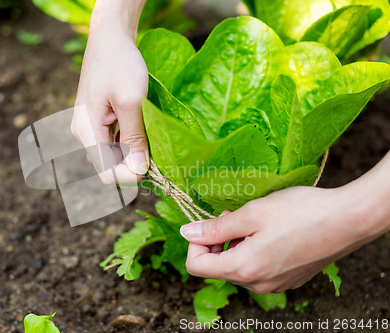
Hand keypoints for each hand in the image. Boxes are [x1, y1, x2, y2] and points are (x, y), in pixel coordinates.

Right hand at [71, 2, 148, 184]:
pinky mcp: (98, 121)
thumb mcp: (131, 101)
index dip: (130, 176)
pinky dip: (130, 143)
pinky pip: (113, 143)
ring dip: (133, 154)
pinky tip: (143, 130)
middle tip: (158, 152)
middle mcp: (84, 133)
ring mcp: (90, 128)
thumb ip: (134, 138)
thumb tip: (140, 171)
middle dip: (133, 165)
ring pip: (113, 156)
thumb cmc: (120, 64)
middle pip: (109, 167)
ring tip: (152, 139)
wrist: (110, 37)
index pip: (106, 174)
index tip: (153, 165)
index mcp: (87, 131)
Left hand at [180, 186, 376, 293]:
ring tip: (254, 222)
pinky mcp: (288, 280)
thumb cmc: (300, 212)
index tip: (211, 223)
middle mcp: (258, 285)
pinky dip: (253, 251)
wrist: (347, 220)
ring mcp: (275, 285)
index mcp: (244, 269)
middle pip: (217, 267)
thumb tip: (187, 232)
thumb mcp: (252, 213)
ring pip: (238, 268)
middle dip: (218, 241)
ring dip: (236, 245)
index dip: (195, 242)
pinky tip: (271, 232)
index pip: (196, 266)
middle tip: (234, 216)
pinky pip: (257, 270)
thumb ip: (216, 227)